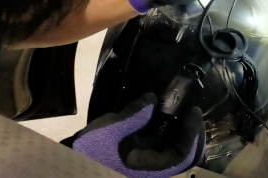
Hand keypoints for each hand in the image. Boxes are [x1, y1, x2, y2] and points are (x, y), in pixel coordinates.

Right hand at [72, 93, 205, 176]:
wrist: (74, 163)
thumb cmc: (90, 149)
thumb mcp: (111, 129)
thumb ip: (135, 114)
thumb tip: (152, 98)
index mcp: (146, 170)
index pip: (181, 156)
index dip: (191, 134)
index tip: (193, 112)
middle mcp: (152, 173)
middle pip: (186, 159)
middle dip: (194, 135)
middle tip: (193, 113)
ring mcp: (148, 168)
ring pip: (178, 154)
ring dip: (184, 134)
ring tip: (185, 113)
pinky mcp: (143, 162)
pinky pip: (166, 150)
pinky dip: (172, 135)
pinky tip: (170, 118)